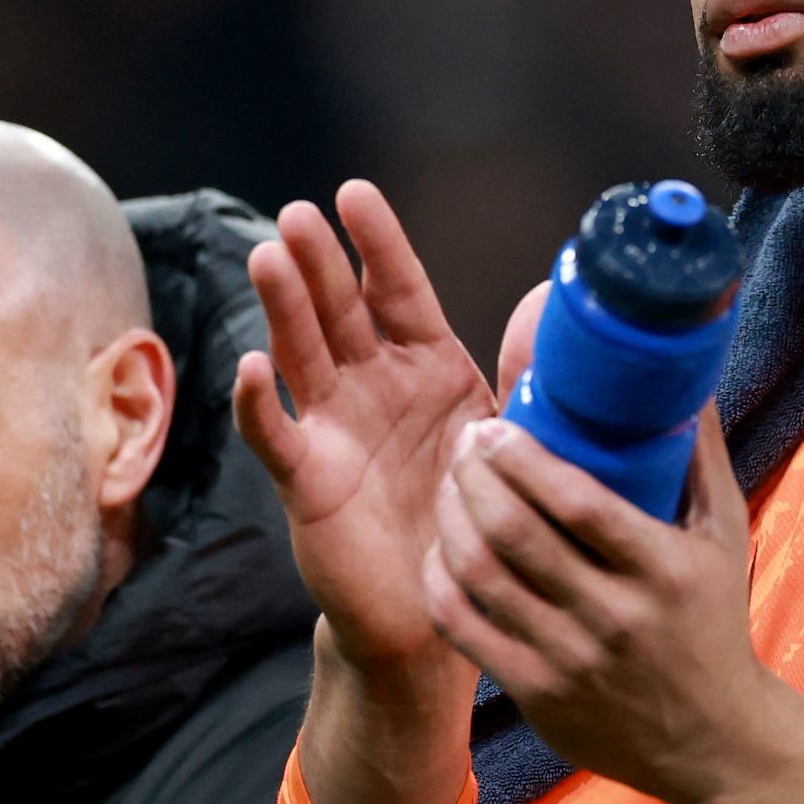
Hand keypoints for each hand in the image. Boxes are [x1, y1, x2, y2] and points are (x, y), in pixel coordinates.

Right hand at [232, 180, 490, 674]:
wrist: (440, 610)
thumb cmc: (474, 515)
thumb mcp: (508, 437)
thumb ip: (521, 374)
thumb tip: (553, 302)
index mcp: (426, 365)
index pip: (398, 289)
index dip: (377, 243)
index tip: (354, 193)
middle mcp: (373, 385)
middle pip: (341, 310)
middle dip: (320, 261)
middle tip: (298, 215)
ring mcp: (334, 426)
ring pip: (302, 355)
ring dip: (284, 308)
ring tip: (269, 258)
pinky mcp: (307, 478)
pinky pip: (275, 434)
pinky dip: (258, 403)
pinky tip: (249, 367)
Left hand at [420, 405, 789, 803]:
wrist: (711, 738)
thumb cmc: (713, 621)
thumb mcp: (725, 535)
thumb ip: (700, 454)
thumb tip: (685, 377)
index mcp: (663, 569)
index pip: (580, 504)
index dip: (523, 459)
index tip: (495, 426)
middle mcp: (614, 616)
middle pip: (515, 534)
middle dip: (474, 476)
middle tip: (464, 442)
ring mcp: (569, 659)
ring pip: (480, 577)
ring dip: (450, 519)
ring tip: (450, 484)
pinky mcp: (536, 693)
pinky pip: (464, 627)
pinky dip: (440, 580)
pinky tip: (442, 548)